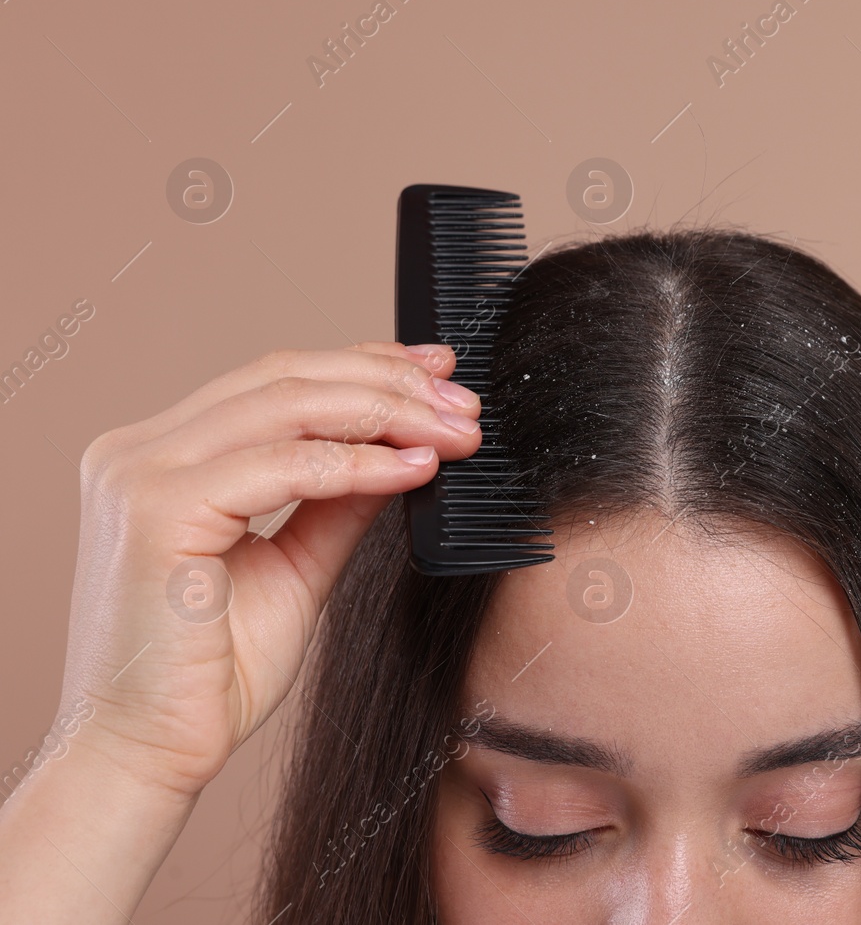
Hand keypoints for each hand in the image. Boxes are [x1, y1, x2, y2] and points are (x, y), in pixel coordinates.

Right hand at [57, 341, 481, 799]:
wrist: (150, 754)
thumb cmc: (211, 675)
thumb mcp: (297, 567)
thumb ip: (338, 503)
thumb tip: (404, 450)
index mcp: (161, 455)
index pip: (275, 381)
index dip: (365, 365)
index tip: (440, 372)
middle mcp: (137, 451)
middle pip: (284, 378)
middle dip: (389, 384)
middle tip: (465, 401)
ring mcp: (138, 475)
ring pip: (288, 406)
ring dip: (388, 414)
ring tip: (456, 432)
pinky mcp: (155, 512)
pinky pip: (283, 467)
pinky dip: (359, 464)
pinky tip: (415, 470)